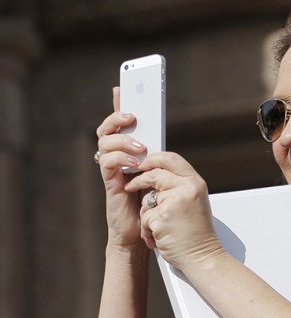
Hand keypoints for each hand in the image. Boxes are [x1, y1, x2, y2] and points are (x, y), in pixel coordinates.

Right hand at [94, 86, 147, 249]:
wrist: (142, 231)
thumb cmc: (152, 201)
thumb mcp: (159, 171)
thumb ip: (156, 154)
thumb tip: (159, 136)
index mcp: (130, 151)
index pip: (121, 124)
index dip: (119, 104)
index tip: (122, 86)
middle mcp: (117, 157)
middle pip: (107, 128)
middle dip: (118, 117)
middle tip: (133, 116)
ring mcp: (111, 169)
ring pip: (104, 142)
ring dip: (123, 139)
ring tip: (141, 146)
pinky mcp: (109, 183)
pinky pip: (106, 162)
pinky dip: (120, 158)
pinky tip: (134, 163)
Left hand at [123, 152, 225, 272]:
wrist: (201, 256)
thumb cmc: (196, 233)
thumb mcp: (194, 202)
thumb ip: (179, 186)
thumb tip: (156, 174)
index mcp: (195, 183)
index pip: (171, 158)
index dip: (153, 159)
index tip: (142, 165)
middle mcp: (187, 189)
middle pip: (153, 175)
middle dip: (138, 182)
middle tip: (130, 188)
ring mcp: (174, 202)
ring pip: (146, 199)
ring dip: (147, 214)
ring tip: (161, 227)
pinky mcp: (161, 217)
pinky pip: (144, 217)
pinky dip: (147, 230)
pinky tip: (159, 237)